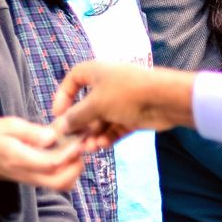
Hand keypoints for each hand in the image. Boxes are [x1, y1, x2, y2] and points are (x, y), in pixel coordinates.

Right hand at [0, 116, 83, 191]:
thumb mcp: (8, 126)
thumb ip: (30, 132)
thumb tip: (52, 137)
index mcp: (19, 158)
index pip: (49, 164)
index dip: (68, 154)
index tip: (78, 140)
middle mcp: (29, 174)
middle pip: (60, 182)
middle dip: (76, 166)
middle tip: (80, 146)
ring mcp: (35, 180)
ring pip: (62, 185)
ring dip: (75, 169)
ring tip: (76, 149)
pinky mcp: (40, 181)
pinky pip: (60, 183)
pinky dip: (71, 171)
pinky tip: (70, 154)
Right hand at [49, 60, 196, 150]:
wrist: (164, 100)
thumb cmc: (125, 93)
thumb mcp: (95, 105)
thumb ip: (75, 117)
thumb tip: (59, 126)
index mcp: (96, 72)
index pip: (73, 79)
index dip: (63, 95)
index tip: (57, 114)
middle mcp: (107, 85)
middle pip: (86, 105)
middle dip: (80, 124)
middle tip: (73, 141)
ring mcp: (121, 101)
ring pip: (101, 120)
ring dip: (93, 134)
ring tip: (89, 148)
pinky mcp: (132, 116)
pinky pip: (114, 127)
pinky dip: (107, 137)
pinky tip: (102, 146)